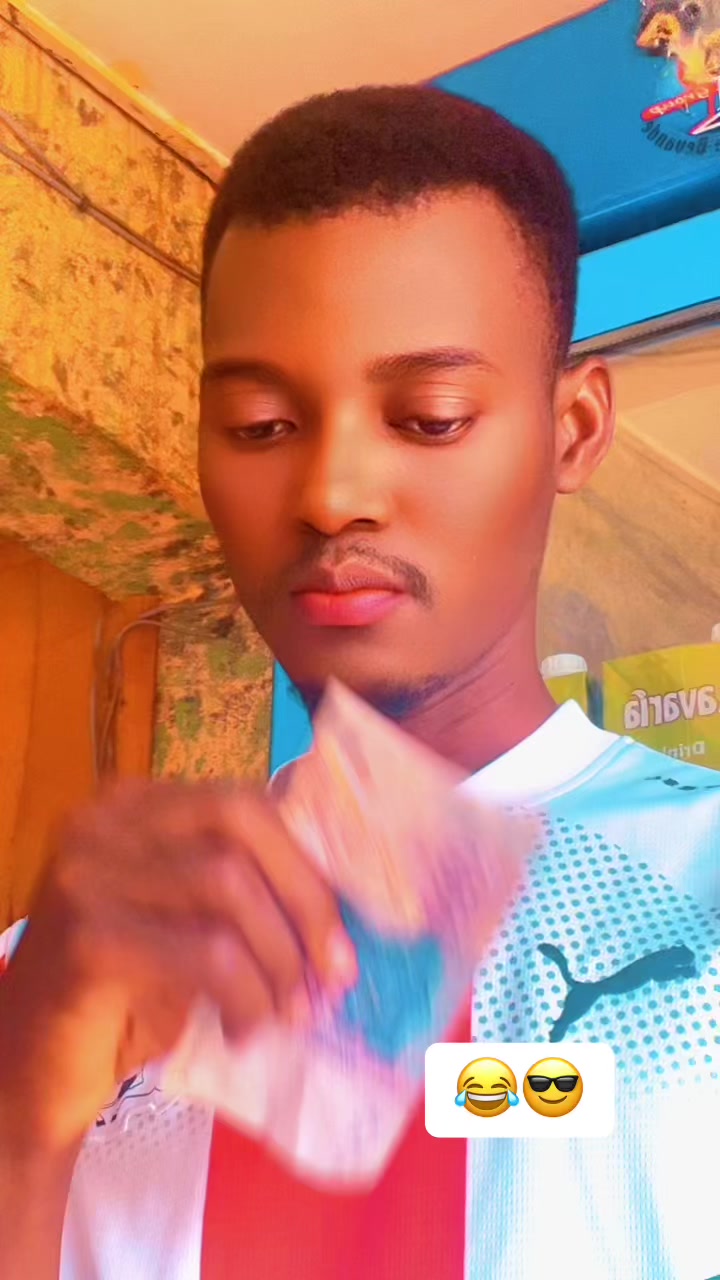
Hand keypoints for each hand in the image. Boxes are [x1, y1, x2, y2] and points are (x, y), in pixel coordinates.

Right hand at [0, 778, 354, 1151]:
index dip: (305, 860)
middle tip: (334, 972)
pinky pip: (205, 952)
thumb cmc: (123, 997)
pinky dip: (246, 995)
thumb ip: (243, 890)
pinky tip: (244, 1031)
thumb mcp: (188, 925)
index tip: (342, 929)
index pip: (242, 800)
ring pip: (228, 887)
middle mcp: (103, 822)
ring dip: (278, 959)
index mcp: (132, 805)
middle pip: (239, 822)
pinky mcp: (89, 935)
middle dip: (304, 898)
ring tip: (288, 1013)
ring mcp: (88, 873)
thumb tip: (342, 896)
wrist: (34, 1073)